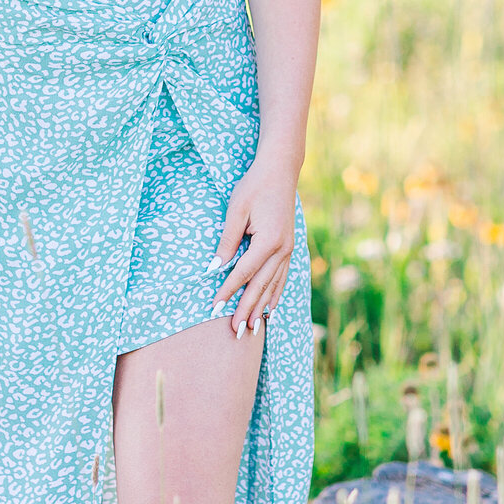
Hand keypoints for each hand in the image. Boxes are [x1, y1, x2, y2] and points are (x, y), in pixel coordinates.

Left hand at [210, 156, 296, 337]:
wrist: (280, 171)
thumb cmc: (254, 186)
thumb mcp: (235, 211)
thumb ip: (227, 241)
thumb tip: (214, 268)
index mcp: (268, 241)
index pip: (243, 273)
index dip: (228, 290)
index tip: (215, 307)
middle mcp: (282, 250)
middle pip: (260, 286)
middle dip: (247, 310)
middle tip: (236, 332)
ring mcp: (288, 250)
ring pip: (273, 286)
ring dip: (261, 308)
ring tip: (253, 329)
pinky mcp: (289, 247)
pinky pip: (282, 277)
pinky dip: (275, 294)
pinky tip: (270, 309)